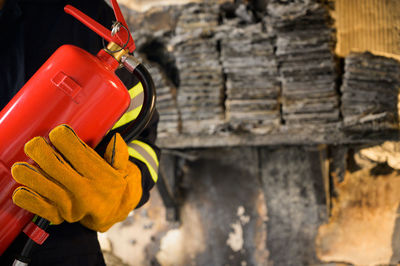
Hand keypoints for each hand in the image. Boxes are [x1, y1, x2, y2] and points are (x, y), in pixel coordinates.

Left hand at [12, 125, 141, 231]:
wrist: (114, 214)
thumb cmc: (116, 185)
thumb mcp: (124, 169)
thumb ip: (119, 154)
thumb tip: (115, 139)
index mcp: (103, 177)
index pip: (78, 152)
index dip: (63, 137)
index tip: (57, 132)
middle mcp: (87, 192)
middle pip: (54, 166)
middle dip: (39, 150)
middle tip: (35, 143)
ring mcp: (72, 206)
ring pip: (43, 185)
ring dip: (28, 171)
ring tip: (24, 163)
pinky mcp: (61, 216)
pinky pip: (38, 207)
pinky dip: (27, 196)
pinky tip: (24, 186)